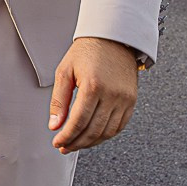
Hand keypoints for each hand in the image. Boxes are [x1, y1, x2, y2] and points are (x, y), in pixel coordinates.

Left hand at [49, 36, 142, 152]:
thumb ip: (58, 100)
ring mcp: (124, 99)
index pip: (78, 122)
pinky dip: (105, 135)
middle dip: (76, 143)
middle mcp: (112, 94)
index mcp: (93, 86)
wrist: (114, 38)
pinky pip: (119, 126)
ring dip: (90, 142)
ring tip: (76, 144)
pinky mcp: (132, 101)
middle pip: (93, 130)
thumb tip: (54, 126)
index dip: (66, 136)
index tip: (57, 142)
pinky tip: (93, 136)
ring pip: (107, 132)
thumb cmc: (87, 52)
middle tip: (64, 147)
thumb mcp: (65, 71)